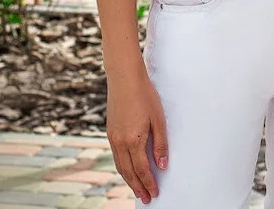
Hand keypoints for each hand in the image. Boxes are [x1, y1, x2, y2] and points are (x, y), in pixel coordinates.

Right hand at [106, 67, 168, 204]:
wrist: (124, 77)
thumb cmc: (145, 95)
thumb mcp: (158, 119)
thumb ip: (160, 144)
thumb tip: (162, 166)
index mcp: (133, 140)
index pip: (142, 169)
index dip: (149, 183)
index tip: (155, 194)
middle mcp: (120, 141)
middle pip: (129, 172)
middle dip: (138, 187)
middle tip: (146, 198)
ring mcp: (113, 137)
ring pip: (120, 166)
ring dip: (129, 179)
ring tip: (137, 189)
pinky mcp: (110, 131)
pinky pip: (115, 156)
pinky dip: (122, 167)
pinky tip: (128, 169)